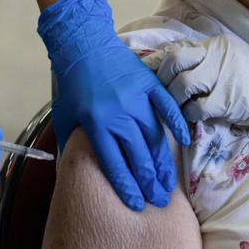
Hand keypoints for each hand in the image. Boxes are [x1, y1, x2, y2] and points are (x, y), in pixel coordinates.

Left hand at [38, 0, 189, 210]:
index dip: (127, 187)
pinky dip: (177, 125)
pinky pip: (167, 108)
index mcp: (95, 125)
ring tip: (169, 182)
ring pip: (154, 137)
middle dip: (149, 182)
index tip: (136, 203)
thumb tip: (73, 176)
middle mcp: (118, 114)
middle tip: (158, 200)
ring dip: (163, 162)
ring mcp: (136, 98)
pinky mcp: (149, 84)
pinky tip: (184, 142)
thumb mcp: (64, 118)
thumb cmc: (72, 84)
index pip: (114, 164)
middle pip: (138, 156)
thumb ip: (71, 146)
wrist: (84, 45)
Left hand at [147, 35, 248, 135]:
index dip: (152, 61)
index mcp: (214, 45)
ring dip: (172, 101)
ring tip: (173, 111)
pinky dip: (188, 117)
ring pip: (180, 84)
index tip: (136, 72)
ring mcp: (222, 75)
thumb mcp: (232, 62)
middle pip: (172, 61)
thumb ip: (205, 64)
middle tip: (154, 96)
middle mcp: (216, 55)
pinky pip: (196, 108)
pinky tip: (190, 122)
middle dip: (159, 80)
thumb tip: (172, 73)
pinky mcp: (228, 99)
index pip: (175, 48)